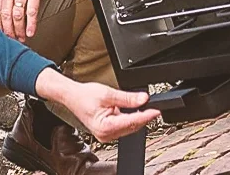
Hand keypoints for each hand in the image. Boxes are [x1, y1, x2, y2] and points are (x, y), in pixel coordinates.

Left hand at [0, 0, 71, 41]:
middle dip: (9, 31)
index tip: (1, 35)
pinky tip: (31, 31)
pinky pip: (31, 12)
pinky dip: (31, 24)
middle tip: (13, 40)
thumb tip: (4, 17)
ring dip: (20, 30)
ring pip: (17, 16)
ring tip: (23, 37)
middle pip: (5, 16)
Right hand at [35, 68, 160, 141]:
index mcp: (105, 127)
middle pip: (132, 126)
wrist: (72, 96)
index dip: (146, 116)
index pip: (131, 122)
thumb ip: (127, 98)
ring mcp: (106, 135)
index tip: (156, 110)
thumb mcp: (108, 93)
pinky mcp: (107, 132)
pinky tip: (129, 111)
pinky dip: (128, 119)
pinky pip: (123, 127)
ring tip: (138, 105)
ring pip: (129, 127)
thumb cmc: (84, 95)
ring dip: (136, 117)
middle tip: (152, 105)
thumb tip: (143, 99)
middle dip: (142, 116)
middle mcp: (106, 135)